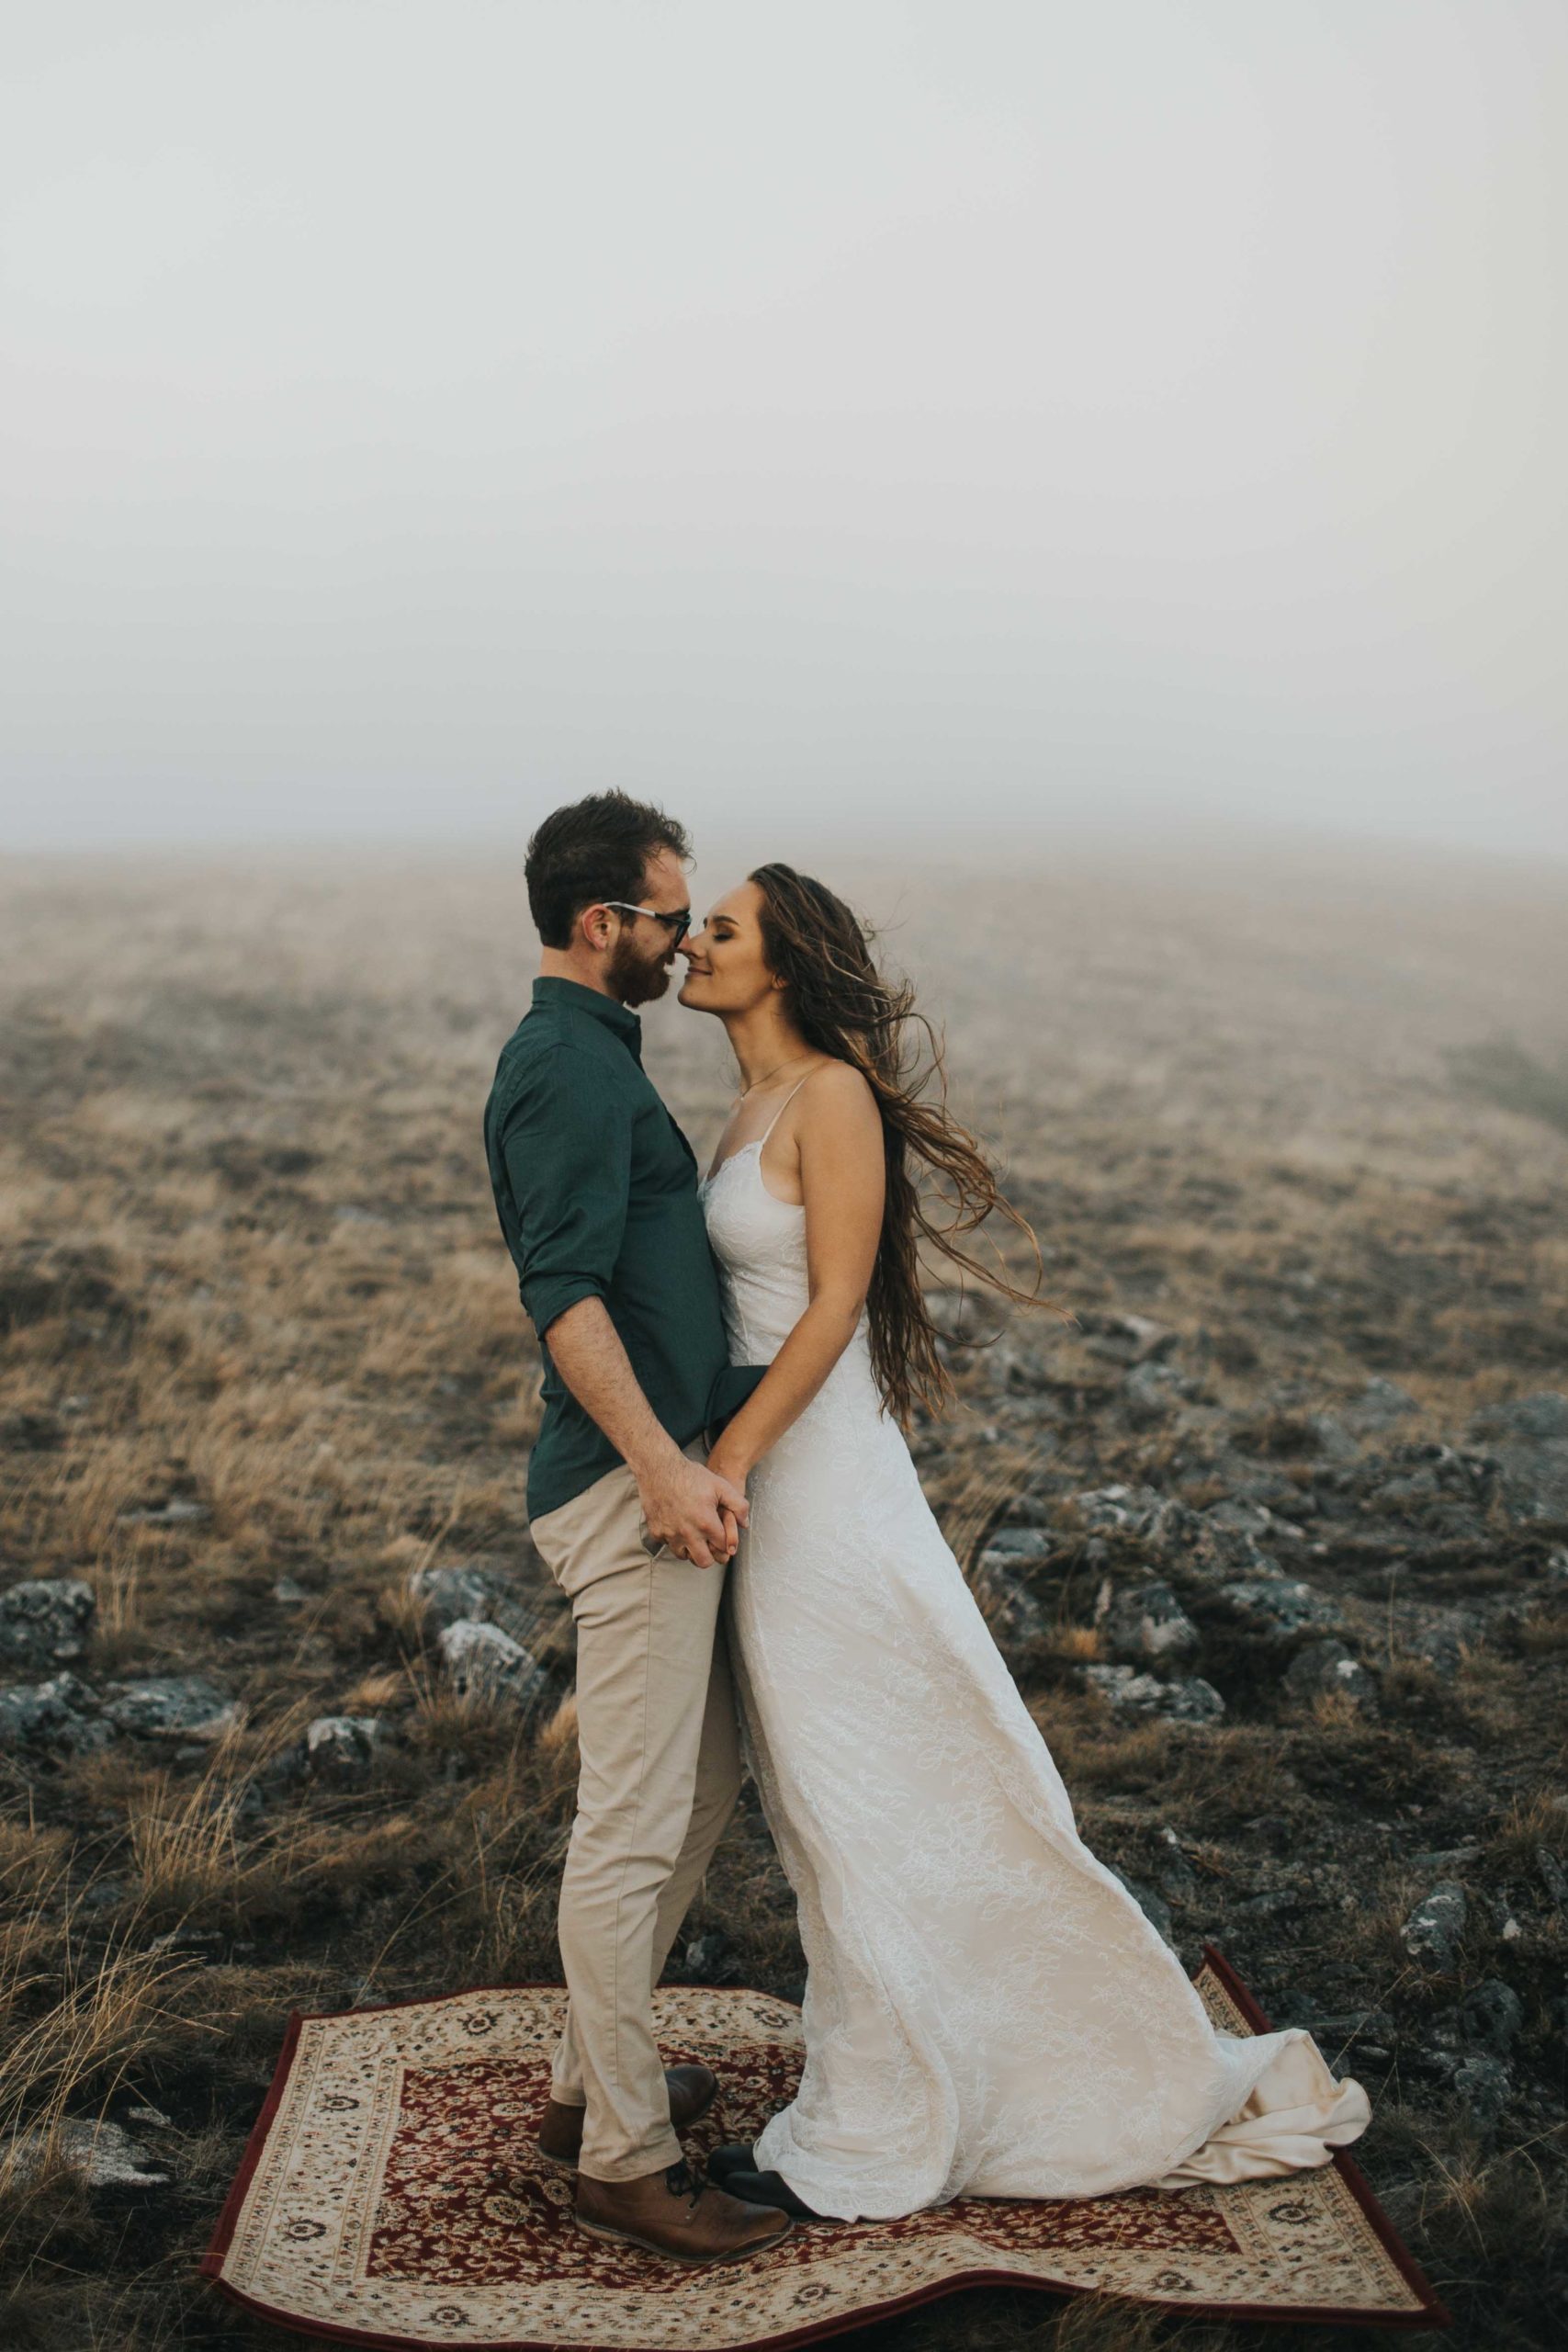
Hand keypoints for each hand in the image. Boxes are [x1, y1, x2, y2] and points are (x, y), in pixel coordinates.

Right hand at [637, 1450, 749, 1569]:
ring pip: (684, 1556)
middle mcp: (687, 1533)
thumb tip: (745, 1523)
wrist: (659, 1468)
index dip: (726, 1546)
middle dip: (710, 1555)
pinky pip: (668, 1545)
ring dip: (691, 1549)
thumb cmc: (691, 1475)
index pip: (722, 1548)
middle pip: (704, 1561)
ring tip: (695, 1536)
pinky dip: (674, 1540)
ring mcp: (670, 1534)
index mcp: (706, 1523)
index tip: (724, 1540)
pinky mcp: (656, 1532)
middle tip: (711, 1544)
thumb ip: (738, 1505)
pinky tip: (679, 1527)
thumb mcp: (720, 1485)